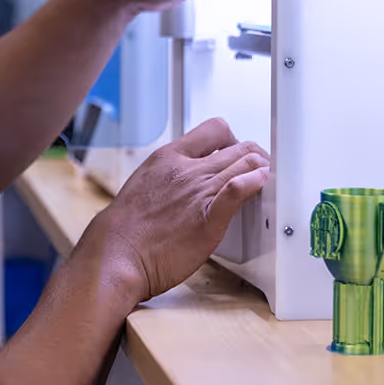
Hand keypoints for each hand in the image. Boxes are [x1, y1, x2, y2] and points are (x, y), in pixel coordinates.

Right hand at [82, 118, 269, 302]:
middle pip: (239, 146)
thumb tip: (181, 181)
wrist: (116, 255)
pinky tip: (262, 184)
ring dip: (262, 170)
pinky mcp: (210, 219)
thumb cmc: (125, 230)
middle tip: (261, 172)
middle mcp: (187, 169)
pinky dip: (255, 183)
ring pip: (247, 163)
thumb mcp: (143, 185)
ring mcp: (199, 192)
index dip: (233, 140)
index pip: (214, 129)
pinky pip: (238, 190)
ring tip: (267, 181)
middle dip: (256, 157)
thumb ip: (168, 177)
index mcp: (169, 157)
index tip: (237, 155)